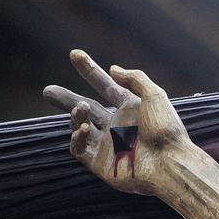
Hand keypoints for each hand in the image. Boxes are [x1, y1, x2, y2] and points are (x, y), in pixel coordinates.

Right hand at [43, 50, 188, 195]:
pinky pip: (79, 149)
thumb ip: (135, 78)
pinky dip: (76, 137)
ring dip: (75, 115)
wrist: (170, 164)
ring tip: (81, 108)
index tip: (75, 54)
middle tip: (48, 91)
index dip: (90, 71)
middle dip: (68, 99)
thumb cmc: (166, 130)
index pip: (106, 86)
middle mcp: (119, 126)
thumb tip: (113, 69)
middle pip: (87, 108)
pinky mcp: (101, 164)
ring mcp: (109, 145)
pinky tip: (84, 128)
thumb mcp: (155, 96)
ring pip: (80, 127)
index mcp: (132, 109)